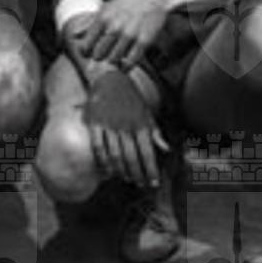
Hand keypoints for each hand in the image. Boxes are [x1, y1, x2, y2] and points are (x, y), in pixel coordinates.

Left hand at [71, 0, 171, 69]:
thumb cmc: (129, 1)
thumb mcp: (106, 7)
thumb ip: (89, 22)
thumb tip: (74, 34)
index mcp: (102, 18)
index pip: (87, 44)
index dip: (86, 52)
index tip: (88, 53)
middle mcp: (114, 27)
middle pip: (98, 54)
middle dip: (99, 58)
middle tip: (102, 57)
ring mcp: (129, 35)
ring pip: (113, 59)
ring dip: (113, 62)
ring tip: (114, 60)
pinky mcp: (143, 41)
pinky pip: (131, 61)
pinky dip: (126, 66)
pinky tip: (125, 65)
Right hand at [82, 68, 167, 188]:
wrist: (109, 78)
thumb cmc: (131, 99)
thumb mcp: (147, 113)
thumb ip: (155, 133)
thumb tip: (167, 149)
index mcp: (141, 123)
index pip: (147, 152)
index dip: (151, 170)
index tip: (154, 183)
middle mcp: (126, 125)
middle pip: (131, 157)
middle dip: (137, 174)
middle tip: (140, 184)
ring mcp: (109, 124)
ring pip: (115, 155)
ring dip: (121, 170)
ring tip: (127, 178)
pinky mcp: (95, 123)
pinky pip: (98, 147)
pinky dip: (103, 161)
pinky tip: (108, 170)